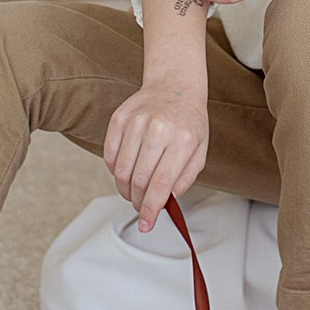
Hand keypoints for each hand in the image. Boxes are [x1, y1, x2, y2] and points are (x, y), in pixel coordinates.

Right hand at [102, 83, 208, 233]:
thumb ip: (185, 178)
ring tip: (133, 191)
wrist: (175, 85)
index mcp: (182, 139)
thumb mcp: (200, 150)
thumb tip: (165, 200)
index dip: (151, 210)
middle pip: (138, 181)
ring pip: (120, 171)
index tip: (146, 224)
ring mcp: (136, 122)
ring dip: (124, 190)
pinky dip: (114, 171)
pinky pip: (109, 155)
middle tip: (141, 208)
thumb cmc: (188, 120)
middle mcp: (158, 129)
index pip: (161, 185)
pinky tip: (125, 171)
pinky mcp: (119, 118)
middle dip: (138, 202)